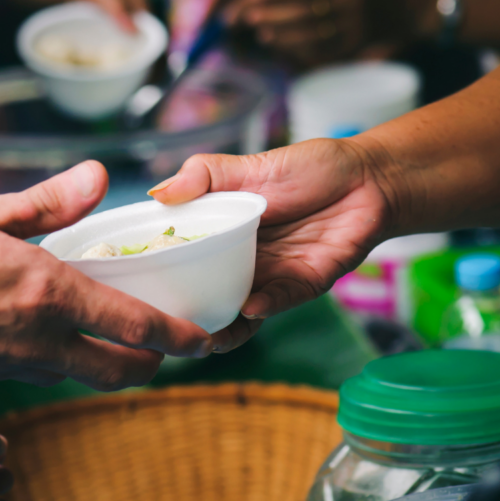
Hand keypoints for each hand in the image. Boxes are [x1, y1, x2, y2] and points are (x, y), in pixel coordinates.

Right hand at [0, 161, 211, 389]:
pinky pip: (43, 373)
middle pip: (119, 370)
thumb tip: (101, 177)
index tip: (202, 340)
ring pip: (81, 375)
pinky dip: (64, 359)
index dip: (176, 337)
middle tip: (166, 348)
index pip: (134, 326)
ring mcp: (16, 366)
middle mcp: (41, 340)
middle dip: (152, 364)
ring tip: (117, 334)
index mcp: (50, 293)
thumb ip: (50, 202)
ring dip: (109, 361)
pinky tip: (52, 331)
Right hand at [149, 139, 398, 350]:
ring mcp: (271, 276)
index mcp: (223, 234)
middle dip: (185, 314)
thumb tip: (155, 194)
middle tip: (161, 326)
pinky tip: (249, 307)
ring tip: (203, 334)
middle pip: (206, 294)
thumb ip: (203, 176)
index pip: (184, 259)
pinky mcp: (303, 284)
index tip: (132, 288)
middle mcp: (242, 261)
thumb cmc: (309, 169)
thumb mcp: (248, 166)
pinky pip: (279, 301)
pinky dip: (263, 306)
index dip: (160, 275)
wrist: (367, 178)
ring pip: (239, 311)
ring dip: (222, 326)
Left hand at [211, 0, 435, 65]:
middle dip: (270, 14)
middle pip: (301, 8)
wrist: (417, 6)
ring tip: (261, 31)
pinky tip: (279, 45)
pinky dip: (296, 49)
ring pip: (308, 31)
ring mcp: (357, 22)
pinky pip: (320, 50)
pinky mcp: (358, 44)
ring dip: (279, 33)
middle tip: (248, 17)